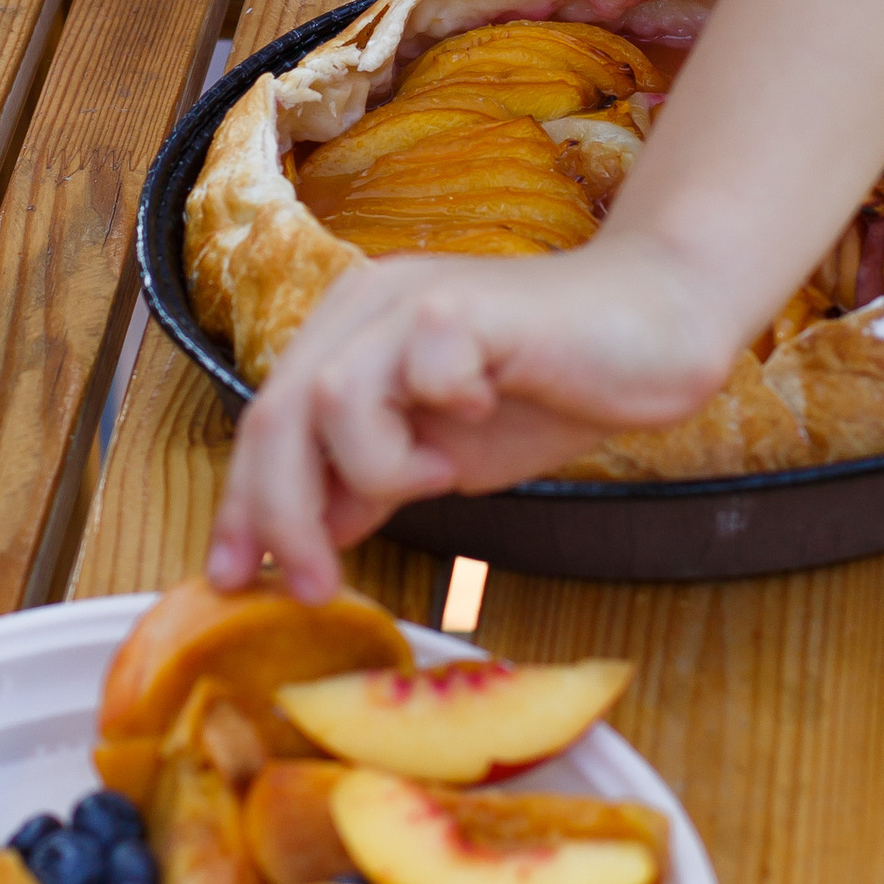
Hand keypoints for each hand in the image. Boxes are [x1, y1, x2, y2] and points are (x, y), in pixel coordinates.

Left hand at [206, 232, 740, 598]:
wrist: (651, 326)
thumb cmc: (550, 385)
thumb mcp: (441, 455)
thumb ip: (370, 482)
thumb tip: (307, 533)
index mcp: (347, 336)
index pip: (264, 423)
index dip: (242, 505)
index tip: (232, 577)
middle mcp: (365, 306)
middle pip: (276, 414)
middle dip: (283, 514)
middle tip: (315, 585)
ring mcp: (413, 298)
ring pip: (330, 397)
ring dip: (378, 465)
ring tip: (441, 472)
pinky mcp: (469, 304)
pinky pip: (419, 368)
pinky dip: (442, 412)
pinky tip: (483, 409)